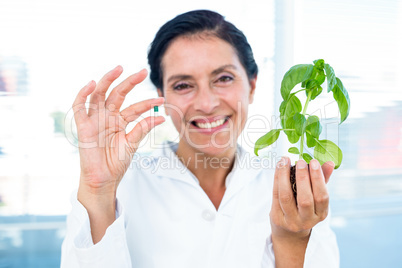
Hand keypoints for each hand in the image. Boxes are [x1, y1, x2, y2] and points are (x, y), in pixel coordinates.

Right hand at [72, 66, 164, 194]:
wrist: (104, 179)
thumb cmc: (116, 162)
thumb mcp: (132, 144)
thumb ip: (142, 129)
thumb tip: (160, 116)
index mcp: (120, 121)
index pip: (135, 107)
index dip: (148, 103)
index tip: (162, 99)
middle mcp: (108, 117)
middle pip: (117, 94)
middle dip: (129, 82)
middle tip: (143, 72)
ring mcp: (95, 119)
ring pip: (99, 94)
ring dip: (107, 81)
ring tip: (119, 69)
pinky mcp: (82, 126)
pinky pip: (79, 107)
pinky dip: (83, 94)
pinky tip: (92, 84)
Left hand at [270, 157, 333, 266]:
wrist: (289, 233)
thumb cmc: (305, 209)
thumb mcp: (316, 199)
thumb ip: (322, 180)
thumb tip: (329, 163)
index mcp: (321, 214)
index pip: (321, 197)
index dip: (318, 179)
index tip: (314, 162)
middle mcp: (307, 220)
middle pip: (305, 199)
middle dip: (303, 178)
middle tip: (300, 161)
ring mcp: (290, 220)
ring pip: (286, 197)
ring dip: (284, 176)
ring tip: (285, 161)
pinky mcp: (277, 217)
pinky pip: (275, 195)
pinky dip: (277, 179)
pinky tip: (279, 168)